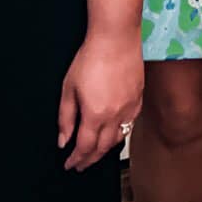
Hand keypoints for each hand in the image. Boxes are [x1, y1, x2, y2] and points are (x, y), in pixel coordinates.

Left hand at [57, 30, 142, 170]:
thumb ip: (65, 118)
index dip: (75, 159)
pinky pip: (130, 124)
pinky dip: (120, 134)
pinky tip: (114, 133)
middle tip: (80, 165)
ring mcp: (129, 108)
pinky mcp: (138, 98)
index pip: (84, 147)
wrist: (116, 37)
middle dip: (89, 160)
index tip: (69, 164)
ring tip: (95, 153)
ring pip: (118, 139)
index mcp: (95, 115)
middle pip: (103, 148)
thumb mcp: (69, 88)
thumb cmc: (91, 57)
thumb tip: (63, 140)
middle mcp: (115, 115)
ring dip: (105, 150)